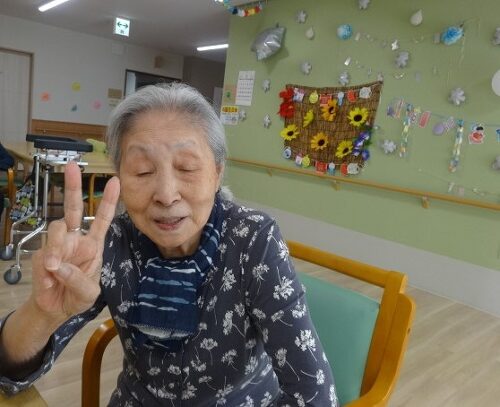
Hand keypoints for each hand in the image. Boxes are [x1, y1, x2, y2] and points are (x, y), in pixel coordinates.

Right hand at [30, 161, 119, 321]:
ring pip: (56, 230)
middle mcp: (75, 240)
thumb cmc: (77, 296)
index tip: (115, 181)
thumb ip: (78, 280)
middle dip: (73, 187)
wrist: (55, 310)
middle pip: (73, 209)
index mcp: (93, 245)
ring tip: (56, 269)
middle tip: (72, 166)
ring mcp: (57, 246)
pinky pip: (43, 255)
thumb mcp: (89, 292)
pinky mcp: (41, 255)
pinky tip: (50, 282)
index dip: (109, 201)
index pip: (102, 219)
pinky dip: (47, 271)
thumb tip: (58, 265)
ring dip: (57, 248)